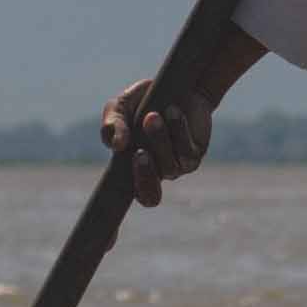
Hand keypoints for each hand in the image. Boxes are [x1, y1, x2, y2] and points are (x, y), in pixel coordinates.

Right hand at [99, 74, 212, 207]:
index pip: (130, 200)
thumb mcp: (120, 109)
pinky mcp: (194, 152)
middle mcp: (156, 173)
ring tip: (153, 116)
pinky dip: (178, 130)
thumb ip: (112, 125)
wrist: (177, 85)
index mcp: (132, 169)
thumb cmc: (142, 101)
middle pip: (151, 196)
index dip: (120, 216)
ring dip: (160, 141)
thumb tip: (117, 145)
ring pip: (169, 167)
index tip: (113, 220)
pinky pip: (186, 151)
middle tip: (139, 152)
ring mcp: (177, 165)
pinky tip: (172, 111)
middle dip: (145, 176)